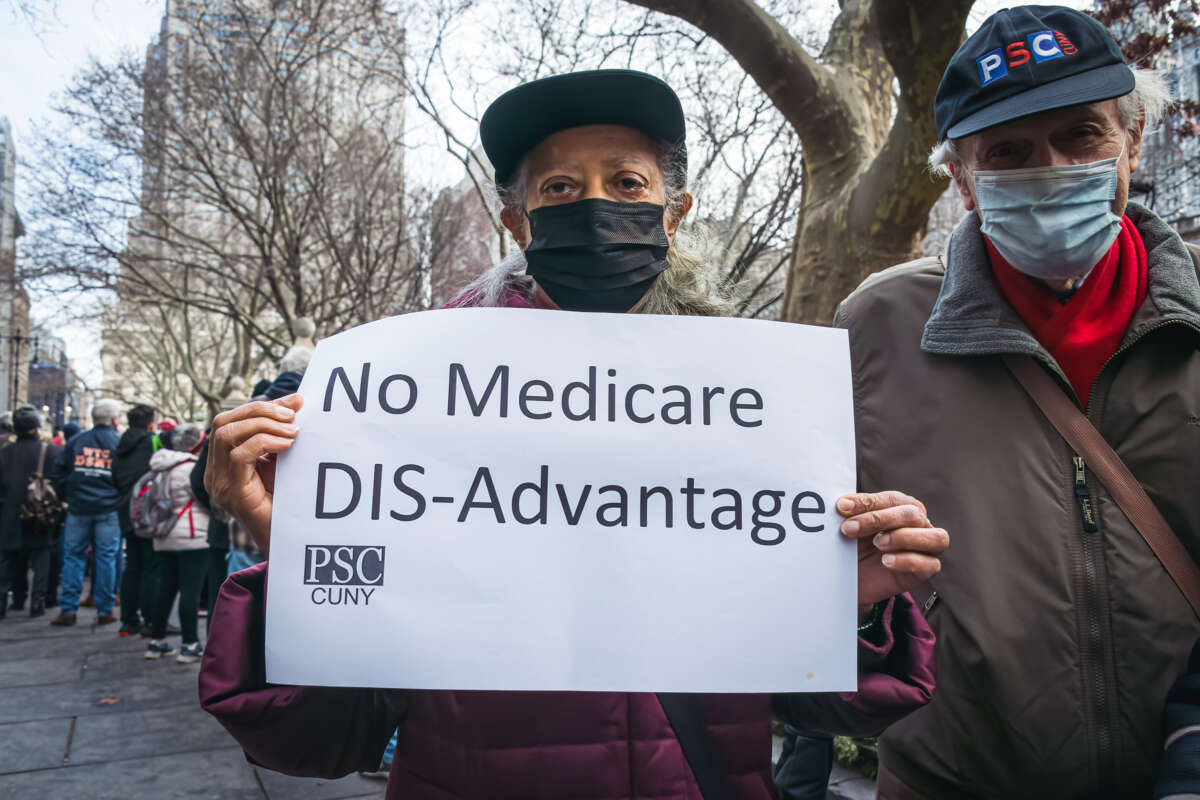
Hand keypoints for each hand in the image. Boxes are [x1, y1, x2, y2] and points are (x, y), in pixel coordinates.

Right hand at [205, 394, 302, 555]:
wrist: (290, 542)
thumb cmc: (288, 503)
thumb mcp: (282, 462)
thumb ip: (281, 435)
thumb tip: (295, 402)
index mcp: (222, 463)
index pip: (231, 421)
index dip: (262, 406)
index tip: (294, 402)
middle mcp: (214, 472)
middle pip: (223, 422)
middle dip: (260, 410)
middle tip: (293, 413)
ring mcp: (218, 484)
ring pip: (227, 435)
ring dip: (263, 424)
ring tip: (293, 430)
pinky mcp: (231, 494)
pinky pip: (238, 456)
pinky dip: (264, 442)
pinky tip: (287, 444)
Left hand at [837, 491, 947, 610]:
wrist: (851, 579)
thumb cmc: (854, 546)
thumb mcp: (850, 527)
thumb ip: (850, 513)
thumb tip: (843, 503)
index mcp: (902, 506)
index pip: (892, 499)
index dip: (867, 502)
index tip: (842, 507)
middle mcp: (919, 524)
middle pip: (913, 514)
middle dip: (879, 519)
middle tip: (850, 528)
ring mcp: (926, 548)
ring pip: (936, 537)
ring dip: (904, 537)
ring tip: (877, 544)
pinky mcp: (925, 571)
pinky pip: (931, 564)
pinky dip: (908, 560)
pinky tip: (886, 561)